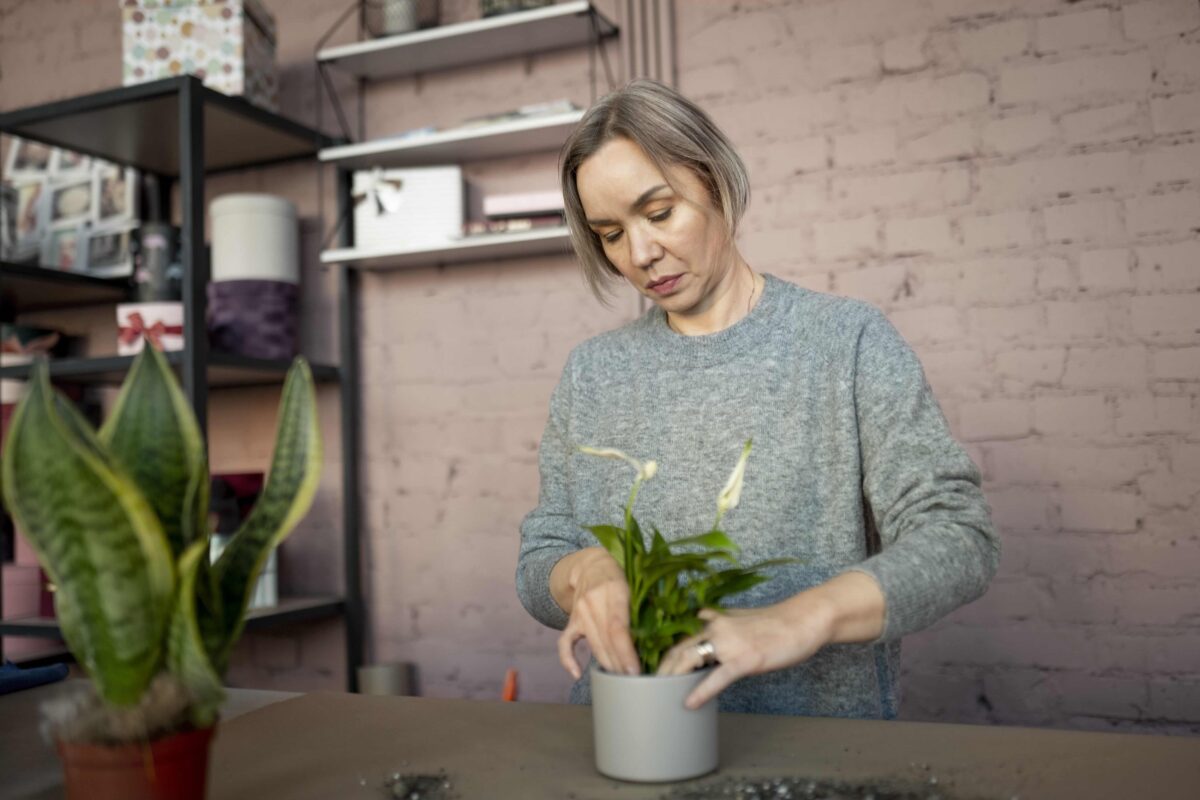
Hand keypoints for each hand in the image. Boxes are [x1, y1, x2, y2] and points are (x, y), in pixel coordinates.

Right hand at [554, 549, 640, 678]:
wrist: (591, 564)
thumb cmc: (621, 575)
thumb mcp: (636, 582)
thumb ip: (646, 606)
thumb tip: (661, 638)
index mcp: (614, 589)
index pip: (617, 628)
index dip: (625, 652)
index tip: (635, 671)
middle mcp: (593, 600)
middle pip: (605, 641)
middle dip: (620, 665)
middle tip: (634, 683)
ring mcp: (579, 611)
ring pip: (593, 644)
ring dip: (606, 665)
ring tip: (620, 682)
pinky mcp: (572, 619)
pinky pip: (565, 642)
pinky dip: (568, 660)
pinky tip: (577, 674)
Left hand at [656, 595, 835, 709]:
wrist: (803, 620)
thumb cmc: (775, 622)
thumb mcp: (741, 616)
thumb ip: (719, 621)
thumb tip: (701, 618)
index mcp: (714, 620)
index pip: (680, 638)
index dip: (663, 655)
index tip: (651, 670)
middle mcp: (716, 628)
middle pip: (678, 650)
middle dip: (660, 670)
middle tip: (648, 688)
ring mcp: (729, 643)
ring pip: (690, 661)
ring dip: (672, 679)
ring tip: (659, 696)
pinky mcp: (745, 658)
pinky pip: (717, 678)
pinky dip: (700, 692)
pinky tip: (690, 703)